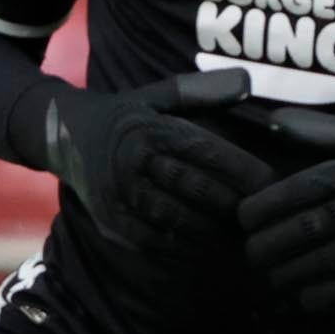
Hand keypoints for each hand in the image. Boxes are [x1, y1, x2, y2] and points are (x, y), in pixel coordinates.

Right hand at [41, 69, 275, 249]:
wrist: (64, 135)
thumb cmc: (126, 115)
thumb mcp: (158, 95)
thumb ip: (201, 92)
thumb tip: (247, 84)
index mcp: (150, 129)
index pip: (205, 151)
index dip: (241, 168)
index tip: (270, 180)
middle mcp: (133, 161)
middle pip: (195, 188)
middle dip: (233, 204)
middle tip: (264, 214)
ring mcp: (119, 194)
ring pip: (177, 219)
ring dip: (214, 231)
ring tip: (243, 236)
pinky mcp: (111, 220)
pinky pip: (154, 240)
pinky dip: (185, 247)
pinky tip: (209, 249)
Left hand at [236, 109, 334, 312]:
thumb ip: (320, 133)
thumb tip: (274, 121)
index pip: (302, 189)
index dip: (266, 207)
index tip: (243, 218)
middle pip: (310, 228)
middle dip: (272, 245)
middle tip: (251, 254)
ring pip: (332, 260)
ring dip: (294, 273)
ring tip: (272, 278)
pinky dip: (330, 296)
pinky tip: (306, 299)